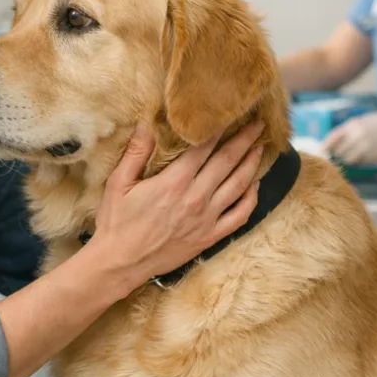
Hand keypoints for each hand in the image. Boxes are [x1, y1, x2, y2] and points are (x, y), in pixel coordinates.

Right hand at [89, 121, 264, 294]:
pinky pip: (240, 215)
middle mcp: (196, 197)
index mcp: (174, 181)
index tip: (229, 112)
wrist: (120, 263)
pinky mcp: (211, 236)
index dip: (219, 127)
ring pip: (239, 185)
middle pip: (228, 161)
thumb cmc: (116, 222)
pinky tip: (255, 184)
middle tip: (258, 123)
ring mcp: (207, 218)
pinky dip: (252, 198)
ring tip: (260, 146)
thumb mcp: (118, 182)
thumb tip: (146, 121)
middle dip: (245, 139)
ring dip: (252, 163)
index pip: (204, 146)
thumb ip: (136, 151)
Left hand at [323, 104, 376, 164]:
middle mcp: (357, 137)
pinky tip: (370, 152)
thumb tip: (329, 145)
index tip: (320, 152)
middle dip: (339, 153)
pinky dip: (361, 160)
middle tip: (345, 151)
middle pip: (339, 152)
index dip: (324, 146)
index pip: (332, 138)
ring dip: (350, 158)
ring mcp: (365, 148)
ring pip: (349, 160)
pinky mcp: (373, 157)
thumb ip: (346, 132)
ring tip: (359, 151)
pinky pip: (360, 163)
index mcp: (353, 125)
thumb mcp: (361, 122)